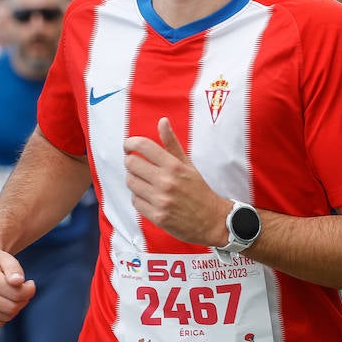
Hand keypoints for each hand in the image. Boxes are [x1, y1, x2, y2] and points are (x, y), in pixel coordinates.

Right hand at [0, 243, 36, 326]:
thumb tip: (18, 282)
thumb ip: (14, 268)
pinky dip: (4, 314)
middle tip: (23, 290)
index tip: (30, 283)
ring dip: (14, 308)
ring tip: (11, 294)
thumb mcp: (6, 257)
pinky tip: (1, 302)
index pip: (16, 294)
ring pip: (5, 318)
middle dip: (23, 300)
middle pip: (11, 308)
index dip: (29, 290)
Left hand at [124, 118, 230, 246]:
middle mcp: (166, 182)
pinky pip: (135, 201)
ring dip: (134, 181)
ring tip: (145, 182)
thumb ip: (172, 143)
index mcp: (174, 166)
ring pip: (131, 182)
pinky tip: (149, 197)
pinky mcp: (157, 216)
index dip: (130, 143)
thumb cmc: (199, 190)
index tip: (129, 146)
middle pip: (131, 163)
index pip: (143, 146)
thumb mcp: (187, 164)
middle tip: (137, 165)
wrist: (212, 220)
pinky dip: (139, 198)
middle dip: (131, 162)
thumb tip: (162, 122)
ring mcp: (161, 200)